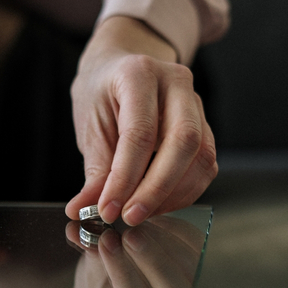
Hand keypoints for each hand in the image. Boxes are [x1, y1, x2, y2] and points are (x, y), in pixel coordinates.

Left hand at [66, 17, 217, 225]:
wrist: (120, 70)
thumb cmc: (102, 95)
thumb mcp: (90, 128)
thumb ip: (94, 171)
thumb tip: (82, 210)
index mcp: (139, 74)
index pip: (139, 133)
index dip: (124, 178)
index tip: (108, 209)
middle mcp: (176, 83)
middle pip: (183, 142)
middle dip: (156, 189)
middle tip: (130, 217)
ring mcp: (197, 104)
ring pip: (202, 157)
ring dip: (172, 195)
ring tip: (140, 213)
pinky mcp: (205, 128)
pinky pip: (206, 166)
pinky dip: (184, 193)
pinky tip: (158, 205)